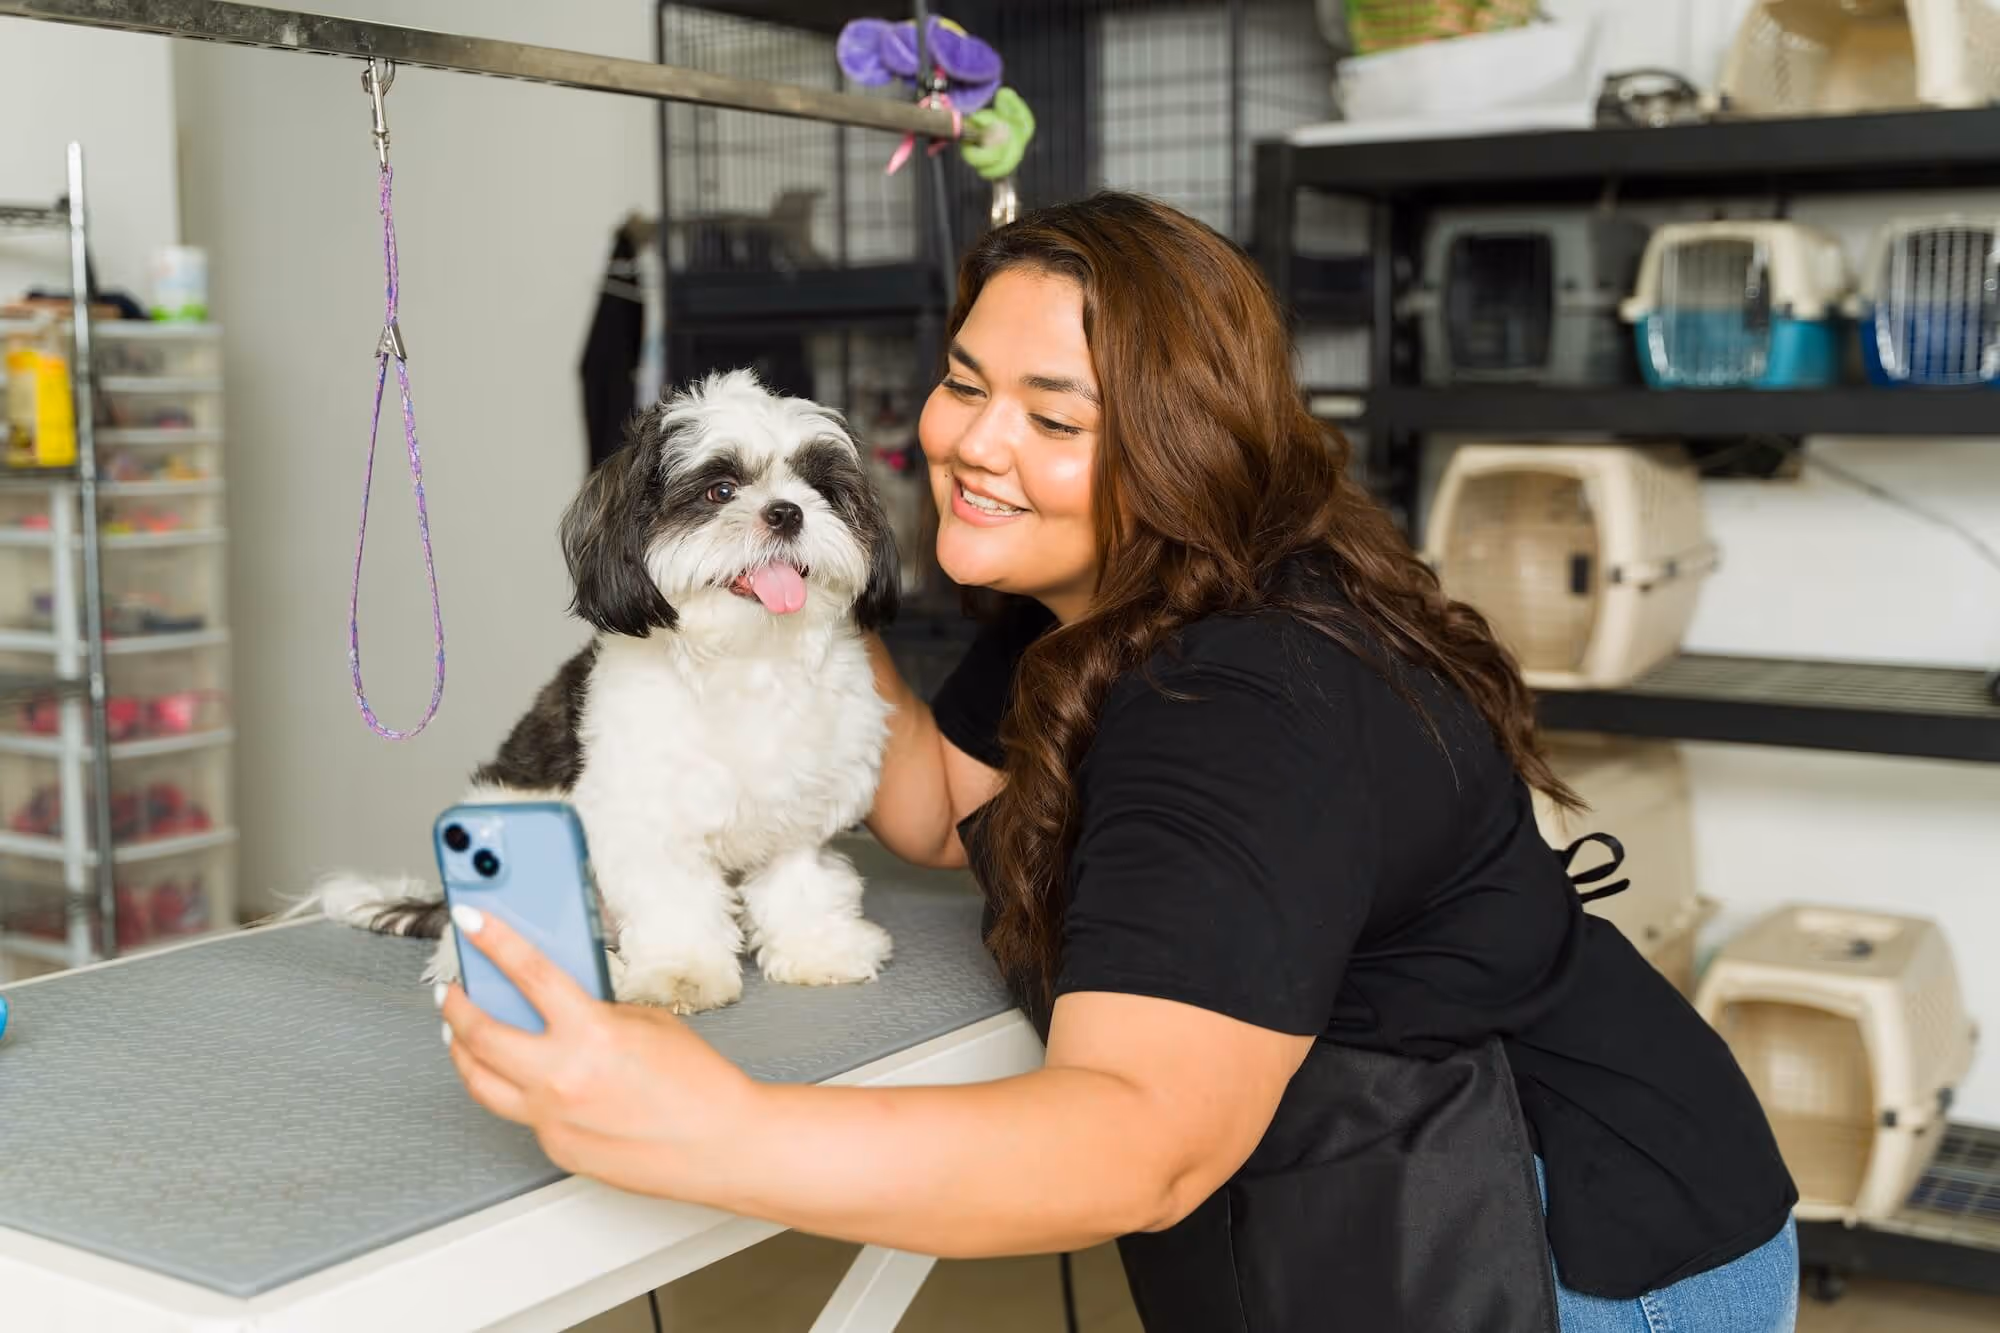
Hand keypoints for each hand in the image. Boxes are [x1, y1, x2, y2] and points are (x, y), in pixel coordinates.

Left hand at [439, 906, 756, 1199]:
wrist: (721, 1144)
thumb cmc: (698, 1084)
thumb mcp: (647, 1023)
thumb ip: (597, 1012)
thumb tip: (560, 1005)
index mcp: (589, 1034)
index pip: (527, 973)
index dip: (492, 941)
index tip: (472, 923)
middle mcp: (561, 1077)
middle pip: (480, 1033)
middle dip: (458, 1005)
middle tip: (454, 990)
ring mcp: (553, 1117)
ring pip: (479, 1082)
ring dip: (463, 1051)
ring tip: (461, 1034)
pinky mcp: (556, 1147)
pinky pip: (520, 1113)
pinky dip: (516, 1089)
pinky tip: (523, 1077)